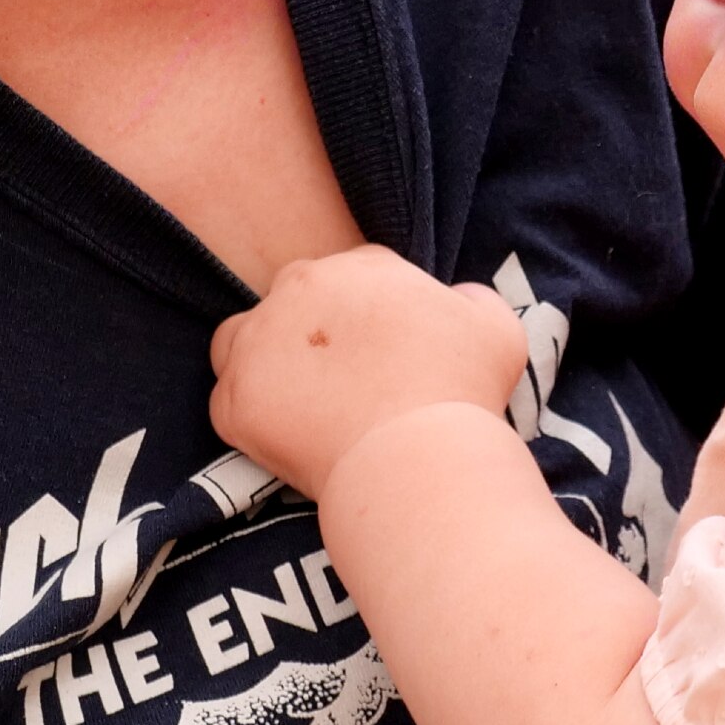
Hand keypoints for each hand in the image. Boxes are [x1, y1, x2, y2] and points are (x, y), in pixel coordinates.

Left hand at [208, 248, 526, 501]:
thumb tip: (457, 299)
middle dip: (314, 333)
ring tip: (300, 403)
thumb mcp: (495, 327)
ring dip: (264, 361)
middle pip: (295, 299)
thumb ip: (472, 298)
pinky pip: (228, 401)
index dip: (370, 314)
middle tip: (343, 381)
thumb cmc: (461, 393)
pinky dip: (251, 418)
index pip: (356, 274)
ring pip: (243, 339)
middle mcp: (300, 287)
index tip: (383, 351)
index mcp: (360, 265)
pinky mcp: (235, 398)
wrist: (417, 459)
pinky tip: (289, 439)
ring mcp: (259, 341)